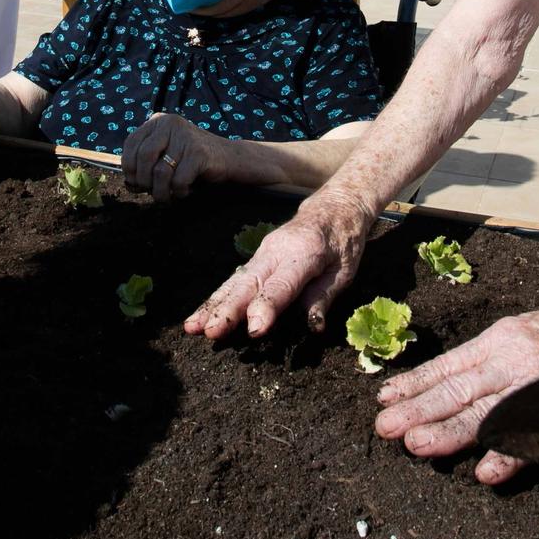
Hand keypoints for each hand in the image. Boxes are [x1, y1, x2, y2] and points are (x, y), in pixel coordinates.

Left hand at [121, 113, 223, 199]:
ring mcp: (185, 137)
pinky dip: (179, 192)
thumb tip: (129, 184)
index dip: (128, 167)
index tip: (135, 182)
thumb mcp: (166, 153)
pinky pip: (178, 181)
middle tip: (152, 191)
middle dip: (144, 181)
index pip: (130, 143)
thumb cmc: (191, 159)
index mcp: (158, 121)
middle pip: (144, 157)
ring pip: (160, 172)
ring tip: (167, 196)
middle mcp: (170, 124)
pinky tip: (185, 191)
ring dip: (160, 192)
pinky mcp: (199, 153)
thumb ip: (146, 163)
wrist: (228, 157)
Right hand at [184, 189, 374, 338]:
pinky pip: (234, 279)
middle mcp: (277, 250)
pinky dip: (216, 298)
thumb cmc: (344, 241)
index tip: (254, 330)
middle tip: (211, 332)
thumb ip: (324, 297)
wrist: (334, 207)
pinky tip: (199, 316)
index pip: (282, 284)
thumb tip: (312, 327)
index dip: (267, 307)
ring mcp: (263, 252)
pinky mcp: (257, 257)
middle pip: (249, 282)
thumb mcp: (345, 271)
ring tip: (193, 327)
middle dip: (228, 309)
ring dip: (213, 305)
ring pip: (235, 281)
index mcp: (305, 252)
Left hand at [374, 288, 538, 484]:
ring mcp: (535, 384)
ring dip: (450, 432)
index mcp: (499, 339)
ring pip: (485, 412)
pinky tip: (486, 472)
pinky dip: (510, 454)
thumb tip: (446, 379)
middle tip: (386, 427)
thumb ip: (489, 355)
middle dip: (418, 408)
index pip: (448, 365)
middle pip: (457, 388)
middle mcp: (512, 359)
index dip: (415, 382)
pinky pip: (532, 436)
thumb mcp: (521, 332)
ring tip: (418, 446)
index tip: (384, 398)